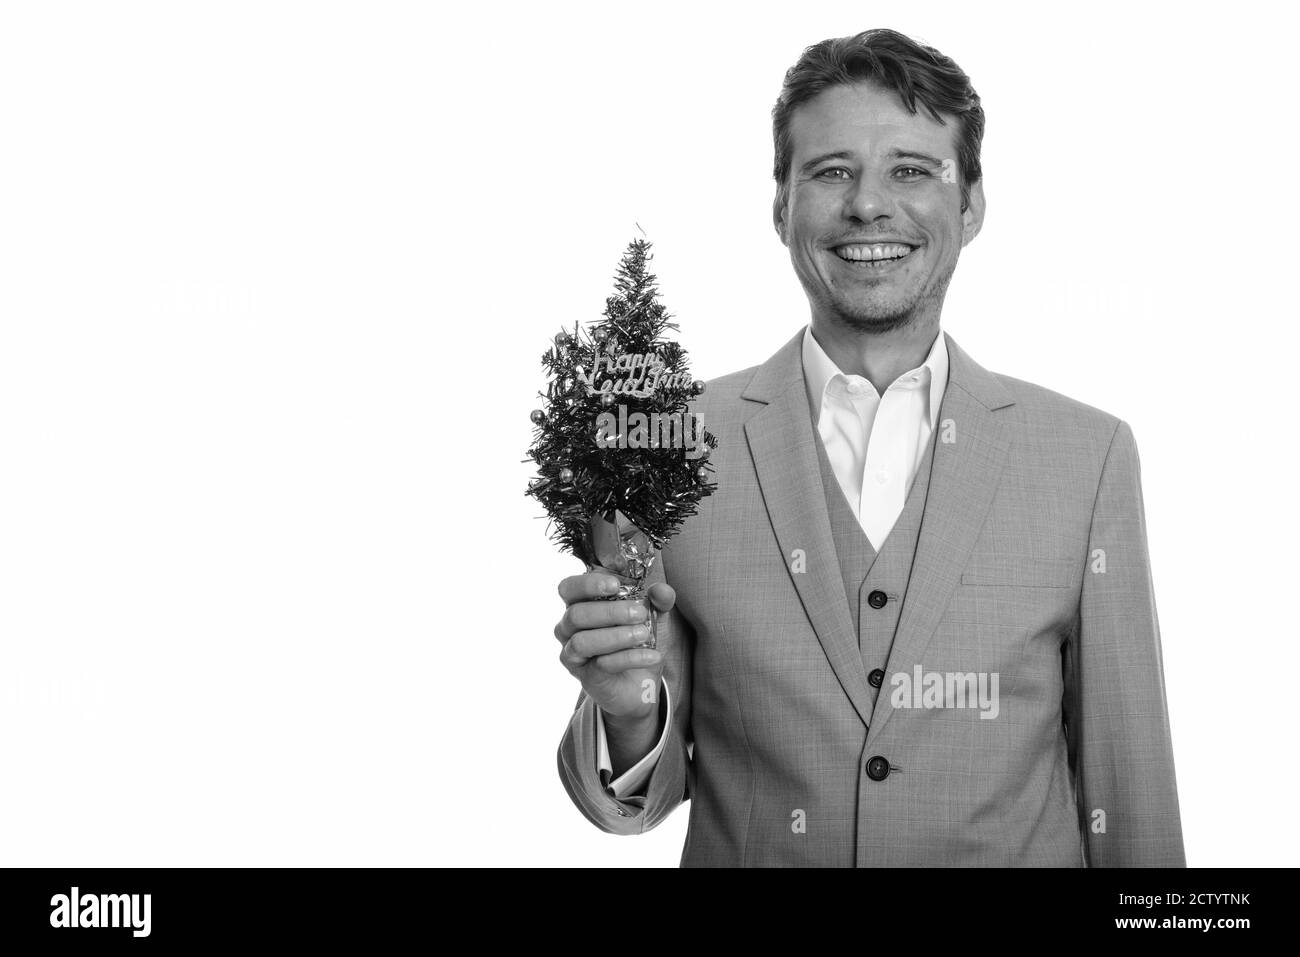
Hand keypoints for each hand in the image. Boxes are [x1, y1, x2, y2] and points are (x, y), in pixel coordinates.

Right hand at [554, 569, 675, 723]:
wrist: (641, 681)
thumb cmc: (638, 639)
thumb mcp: (654, 615)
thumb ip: (659, 599)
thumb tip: (661, 590)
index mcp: (580, 604)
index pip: (569, 588)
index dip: (587, 583)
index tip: (616, 584)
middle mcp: (568, 628)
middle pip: (576, 614)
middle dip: (610, 611)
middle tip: (640, 613)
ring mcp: (573, 653)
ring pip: (583, 641)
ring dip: (616, 636)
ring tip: (644, 634)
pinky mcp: (586, 676)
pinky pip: (602, 664)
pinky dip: (631, 658)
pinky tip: (653, 656)